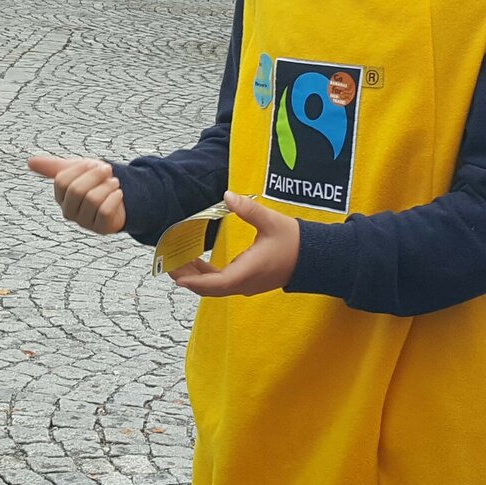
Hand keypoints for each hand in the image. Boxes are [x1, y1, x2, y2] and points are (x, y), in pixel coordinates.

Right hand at [27, 155, 126, 234]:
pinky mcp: (101, 228)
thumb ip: (54, 167)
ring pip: (92, 200)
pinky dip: (114, 198)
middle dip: (95, 176)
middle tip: (107, 169)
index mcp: (60, 197)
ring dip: (107, 186)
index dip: (80, 168)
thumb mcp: (76, 170)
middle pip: (76, 190)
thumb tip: (30, 162)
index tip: (93, 163)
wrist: (119, 196)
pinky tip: (118, 193)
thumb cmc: (94, 182)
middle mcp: (69, 212)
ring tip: (114, 182)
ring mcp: (84, 222)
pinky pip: (105, 211)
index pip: (62, 180)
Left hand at [169, 193, 297, 297]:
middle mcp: (245, 283)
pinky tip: (200, 263)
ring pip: (216, 287)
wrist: (316, 258)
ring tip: (180, 262)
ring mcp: (248, 285)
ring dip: (197, 277)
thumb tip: (228, 196)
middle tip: (169, 266)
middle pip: (210, 288)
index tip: (177, 276)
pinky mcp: (250, 281)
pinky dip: (209, 276)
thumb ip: (247, 209)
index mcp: (248, 271)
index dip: (194, 280)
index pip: (215, 283)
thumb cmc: (294, 241)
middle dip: (188, 278)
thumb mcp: (270, 221)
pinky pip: (223, 283)